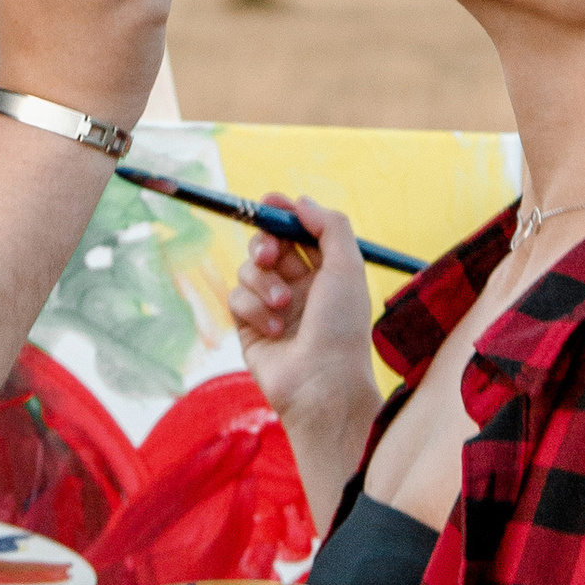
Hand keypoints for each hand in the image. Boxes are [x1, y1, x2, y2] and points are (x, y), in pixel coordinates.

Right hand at [233, 203, 378, 453]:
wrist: (321, 383)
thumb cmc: (341, 327)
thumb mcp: (348, 266)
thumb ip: (329, 226)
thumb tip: (301, 203)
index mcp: (326, 273)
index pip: (299, 233)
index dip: (283, 214)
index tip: (269, 201)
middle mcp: (299, 288)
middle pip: (267, 245)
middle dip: (265, 243)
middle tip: (268, 254)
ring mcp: (272, 307)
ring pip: (248, 269)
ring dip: (263, 283)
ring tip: (284, 306)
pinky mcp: (249, 327)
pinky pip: (237, 298)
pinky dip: (254, 309)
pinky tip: (275, 329)